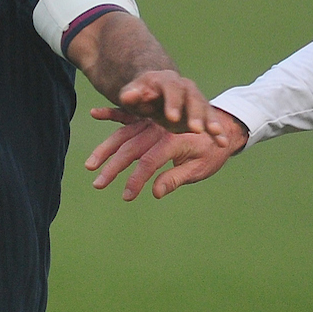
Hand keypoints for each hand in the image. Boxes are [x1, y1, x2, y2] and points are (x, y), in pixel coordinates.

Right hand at [84, 110, 246, 200]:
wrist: (223, 126)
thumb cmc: (212, 152)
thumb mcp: (200, 168)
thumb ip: (176, 178)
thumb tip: (155, 192)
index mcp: (174, 141)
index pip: (149, 162)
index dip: (136, 180)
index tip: (126, 196)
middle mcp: (160, 128)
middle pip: (130, 149)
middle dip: (112, 168)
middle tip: (97, 185)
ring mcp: (153, 121)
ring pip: (124, 135)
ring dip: (105, 150)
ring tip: (90, 165)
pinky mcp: (149, 117)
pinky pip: (127, 115)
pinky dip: (111, 114)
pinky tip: (94, 114)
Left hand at [104, 69, 234, 142]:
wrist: (155, 91)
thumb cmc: (140, 96)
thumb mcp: (132, 95)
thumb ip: (131, 96)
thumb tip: (128, 96)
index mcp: (165, 81)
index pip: (171, 88)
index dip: (172, 103)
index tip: (172, 118)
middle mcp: (184, 87)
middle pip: (192, 98)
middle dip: (195, 113)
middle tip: (196, 129)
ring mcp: (195, 98)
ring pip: (205, 108)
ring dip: (210, 121)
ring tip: (215, 133)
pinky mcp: (202, 111)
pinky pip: (212, 119)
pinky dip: (217, 131)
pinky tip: (222, 142)